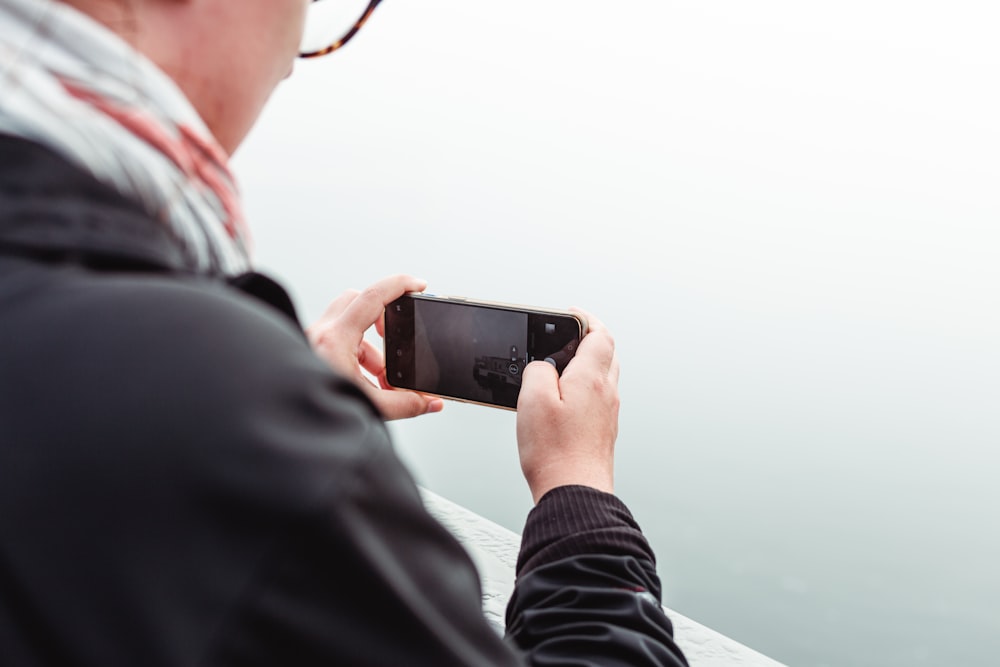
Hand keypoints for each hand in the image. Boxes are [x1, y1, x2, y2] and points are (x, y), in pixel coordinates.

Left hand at [307, 274, 443, 420]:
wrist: (284, 424)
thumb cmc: (313, 415)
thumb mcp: (368, 408)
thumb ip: (404, 405)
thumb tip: (430, 402)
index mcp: (334, 340)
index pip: (372, 297)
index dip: (400, 285)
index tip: (418, 285)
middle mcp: (319, 333)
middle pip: (358, 302)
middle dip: (383, 320)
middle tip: (398, 339)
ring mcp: (311, 340)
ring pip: (348, 323)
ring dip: (370, 346)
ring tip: (383, 378)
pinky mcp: (307, 350)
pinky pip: (338, 340)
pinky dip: (356, 355)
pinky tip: (364, 382)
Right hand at [516, 309, 619, 503]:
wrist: (575, 493)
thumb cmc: (555, 453)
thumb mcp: (532, 400)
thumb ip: (537, 371)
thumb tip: (541, 366)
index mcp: (592, 378)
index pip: (600, 333)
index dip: (585, 318)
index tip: (570, 313)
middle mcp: (606, 393)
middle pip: (606, 352)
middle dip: (587, 339)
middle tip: (563, 338)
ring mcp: (607, 413)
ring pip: (604, 375)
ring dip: (586, 364)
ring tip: (558, 368)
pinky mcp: (602, 431)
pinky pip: (598, 398)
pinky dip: (584, 388)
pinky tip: (562, 400)